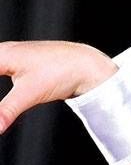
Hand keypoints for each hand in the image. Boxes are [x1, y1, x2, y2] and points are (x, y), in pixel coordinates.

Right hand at [0, 40, 116, 133]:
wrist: (88, 65)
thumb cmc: (61, 71)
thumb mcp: (30, 93)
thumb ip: (6, 111)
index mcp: (1, 54)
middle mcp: (3, 52)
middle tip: (8, 105)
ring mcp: (12, 58)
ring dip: (0, 100)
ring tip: (1, 112)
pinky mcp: (21, 66)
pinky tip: (2, 106)